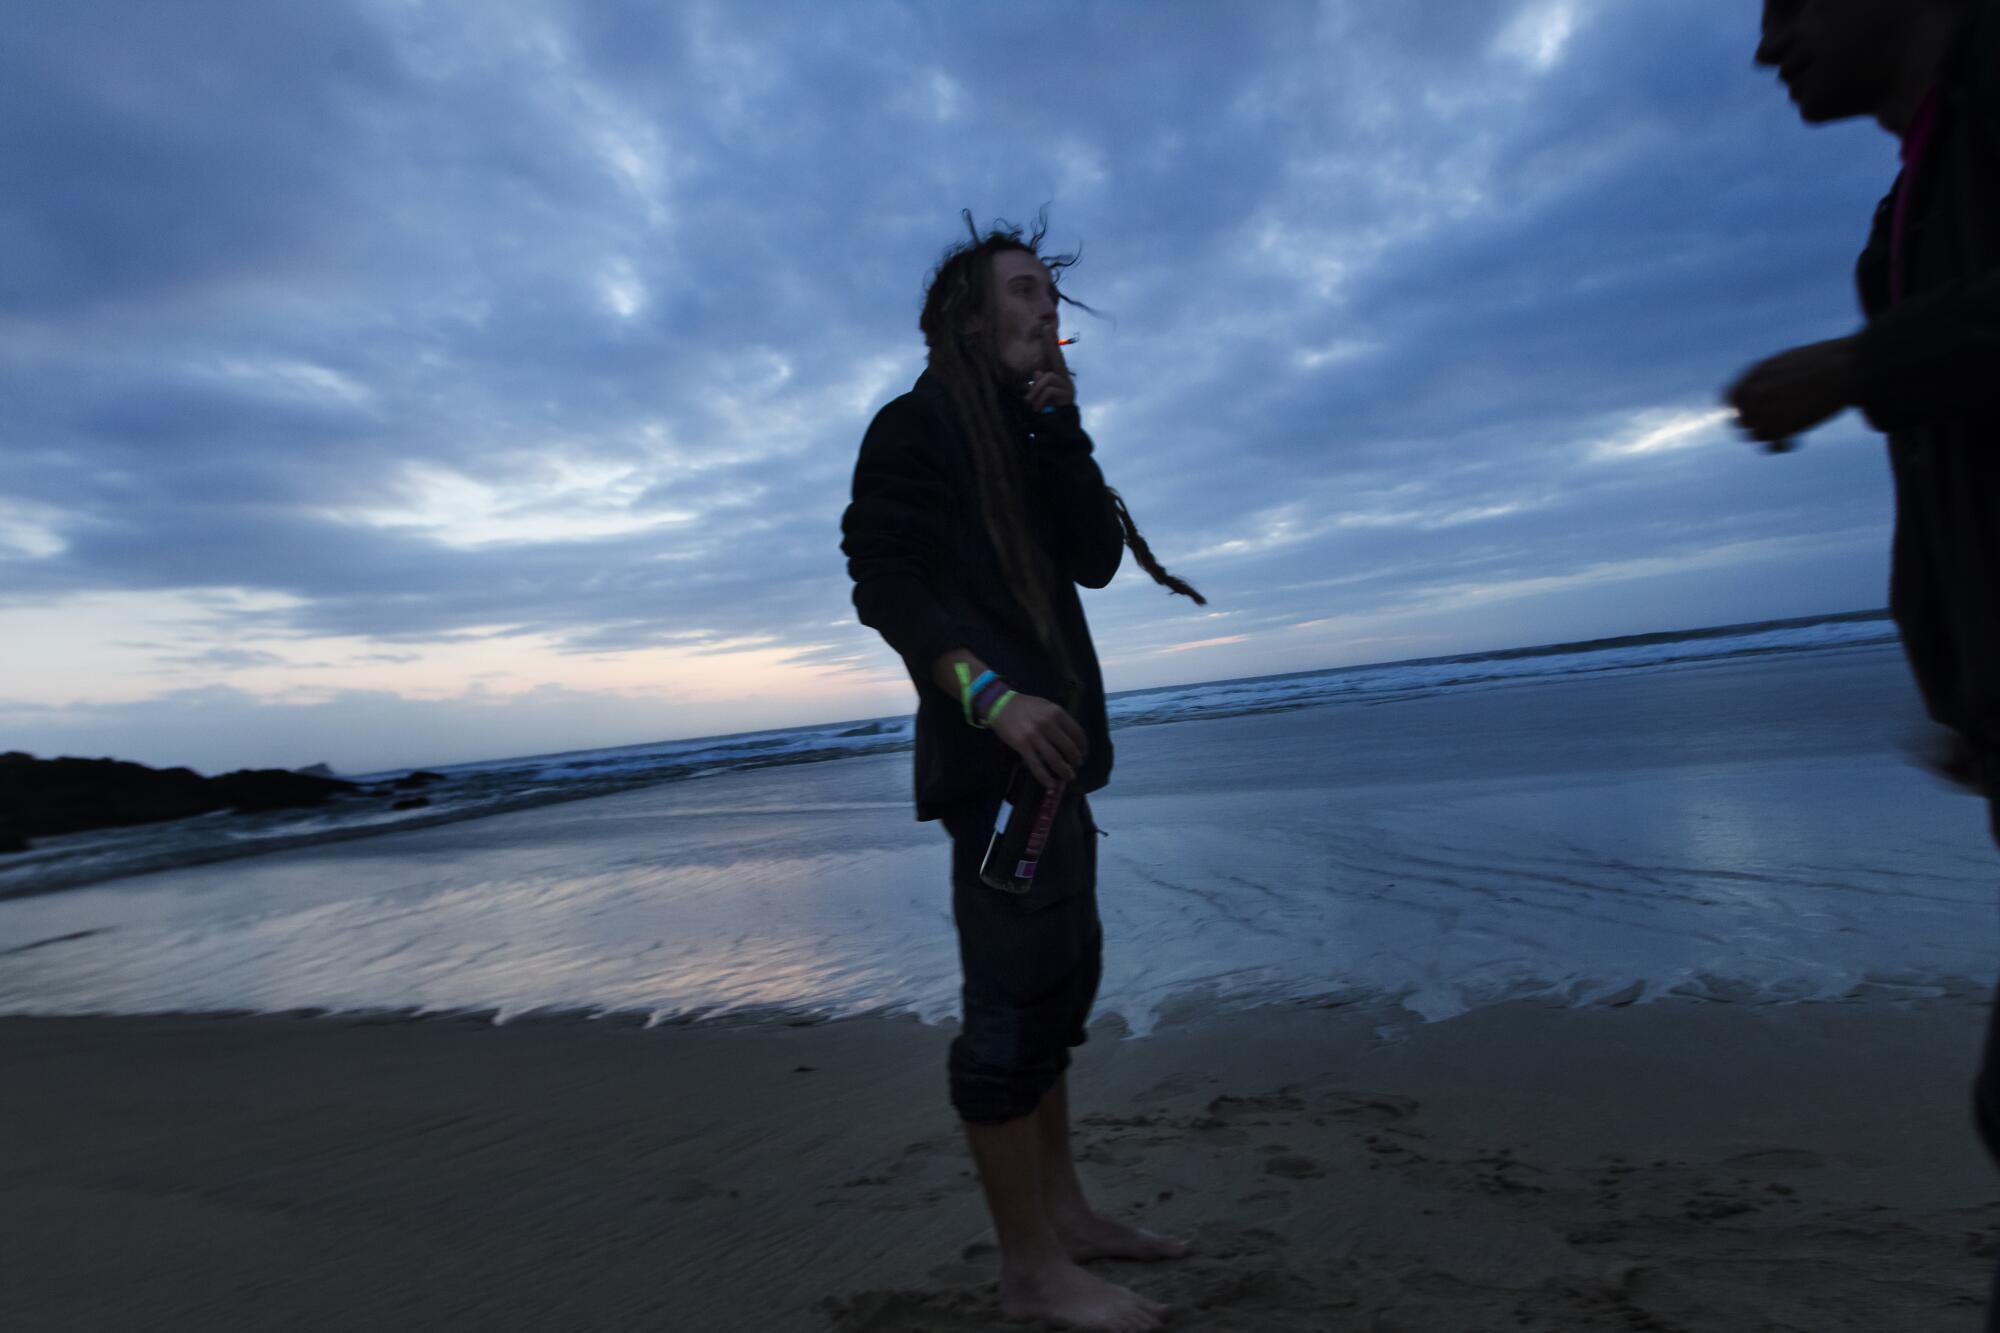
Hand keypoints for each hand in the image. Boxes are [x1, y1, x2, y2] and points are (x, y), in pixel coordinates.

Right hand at [988, 692, 1087, 787]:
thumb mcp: (1047, 705)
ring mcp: (1034, 736)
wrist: (1000, 704)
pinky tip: (1051, 785)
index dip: (1083, 746)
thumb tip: (1072, 738)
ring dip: (1065, 771)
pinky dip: (1045, 778)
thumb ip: (1059, 719)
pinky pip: (1036, 766)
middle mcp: (1048, 724)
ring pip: (1055, 759)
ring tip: (1068, 777)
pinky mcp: (1022, 745)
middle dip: (1075, 761)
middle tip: (1076, 766)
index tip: (1083, 753)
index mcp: (1057, 712)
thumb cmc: (1025, 706)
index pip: (1077, 733)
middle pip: (1069, 748)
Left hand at [1023, 327, 1075, 413]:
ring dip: (1034, 391)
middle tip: (1046, 327)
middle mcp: (1065, 379)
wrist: (1061, 429)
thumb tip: (1037, 373)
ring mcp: (1068, 387)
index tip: (1047, 327)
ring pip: (1046, 378)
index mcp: (1058, 378)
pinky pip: (1047, 391)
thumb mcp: (1039, 395)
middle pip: (1056, 357)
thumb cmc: (1048, 411)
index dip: (1051, 343)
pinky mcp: (1068, 395)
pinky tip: (1038, 409)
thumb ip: (1038, 383)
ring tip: (1031, 404)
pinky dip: (1039, 400)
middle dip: (1050, 342)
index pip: (1054, 357)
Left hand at [1724, 336, 1858, 450]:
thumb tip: (1760, 394)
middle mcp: (1757, 390)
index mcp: (1757, 372)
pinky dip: (1780, 446)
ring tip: (1787, 434)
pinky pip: (1771, 443)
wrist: (1848, 366)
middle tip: (1777, 425)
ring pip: (1754, 433)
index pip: (1732, 399)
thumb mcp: (1788, 362)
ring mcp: (1768, 407)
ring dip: (1770, 435)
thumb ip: (1768, 378)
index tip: (1757, 413)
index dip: (1742, 409)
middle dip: (1757, 423)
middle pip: (1742, 418)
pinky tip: (1794, 442)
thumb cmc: (1826, 361)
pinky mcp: (1784, 424)